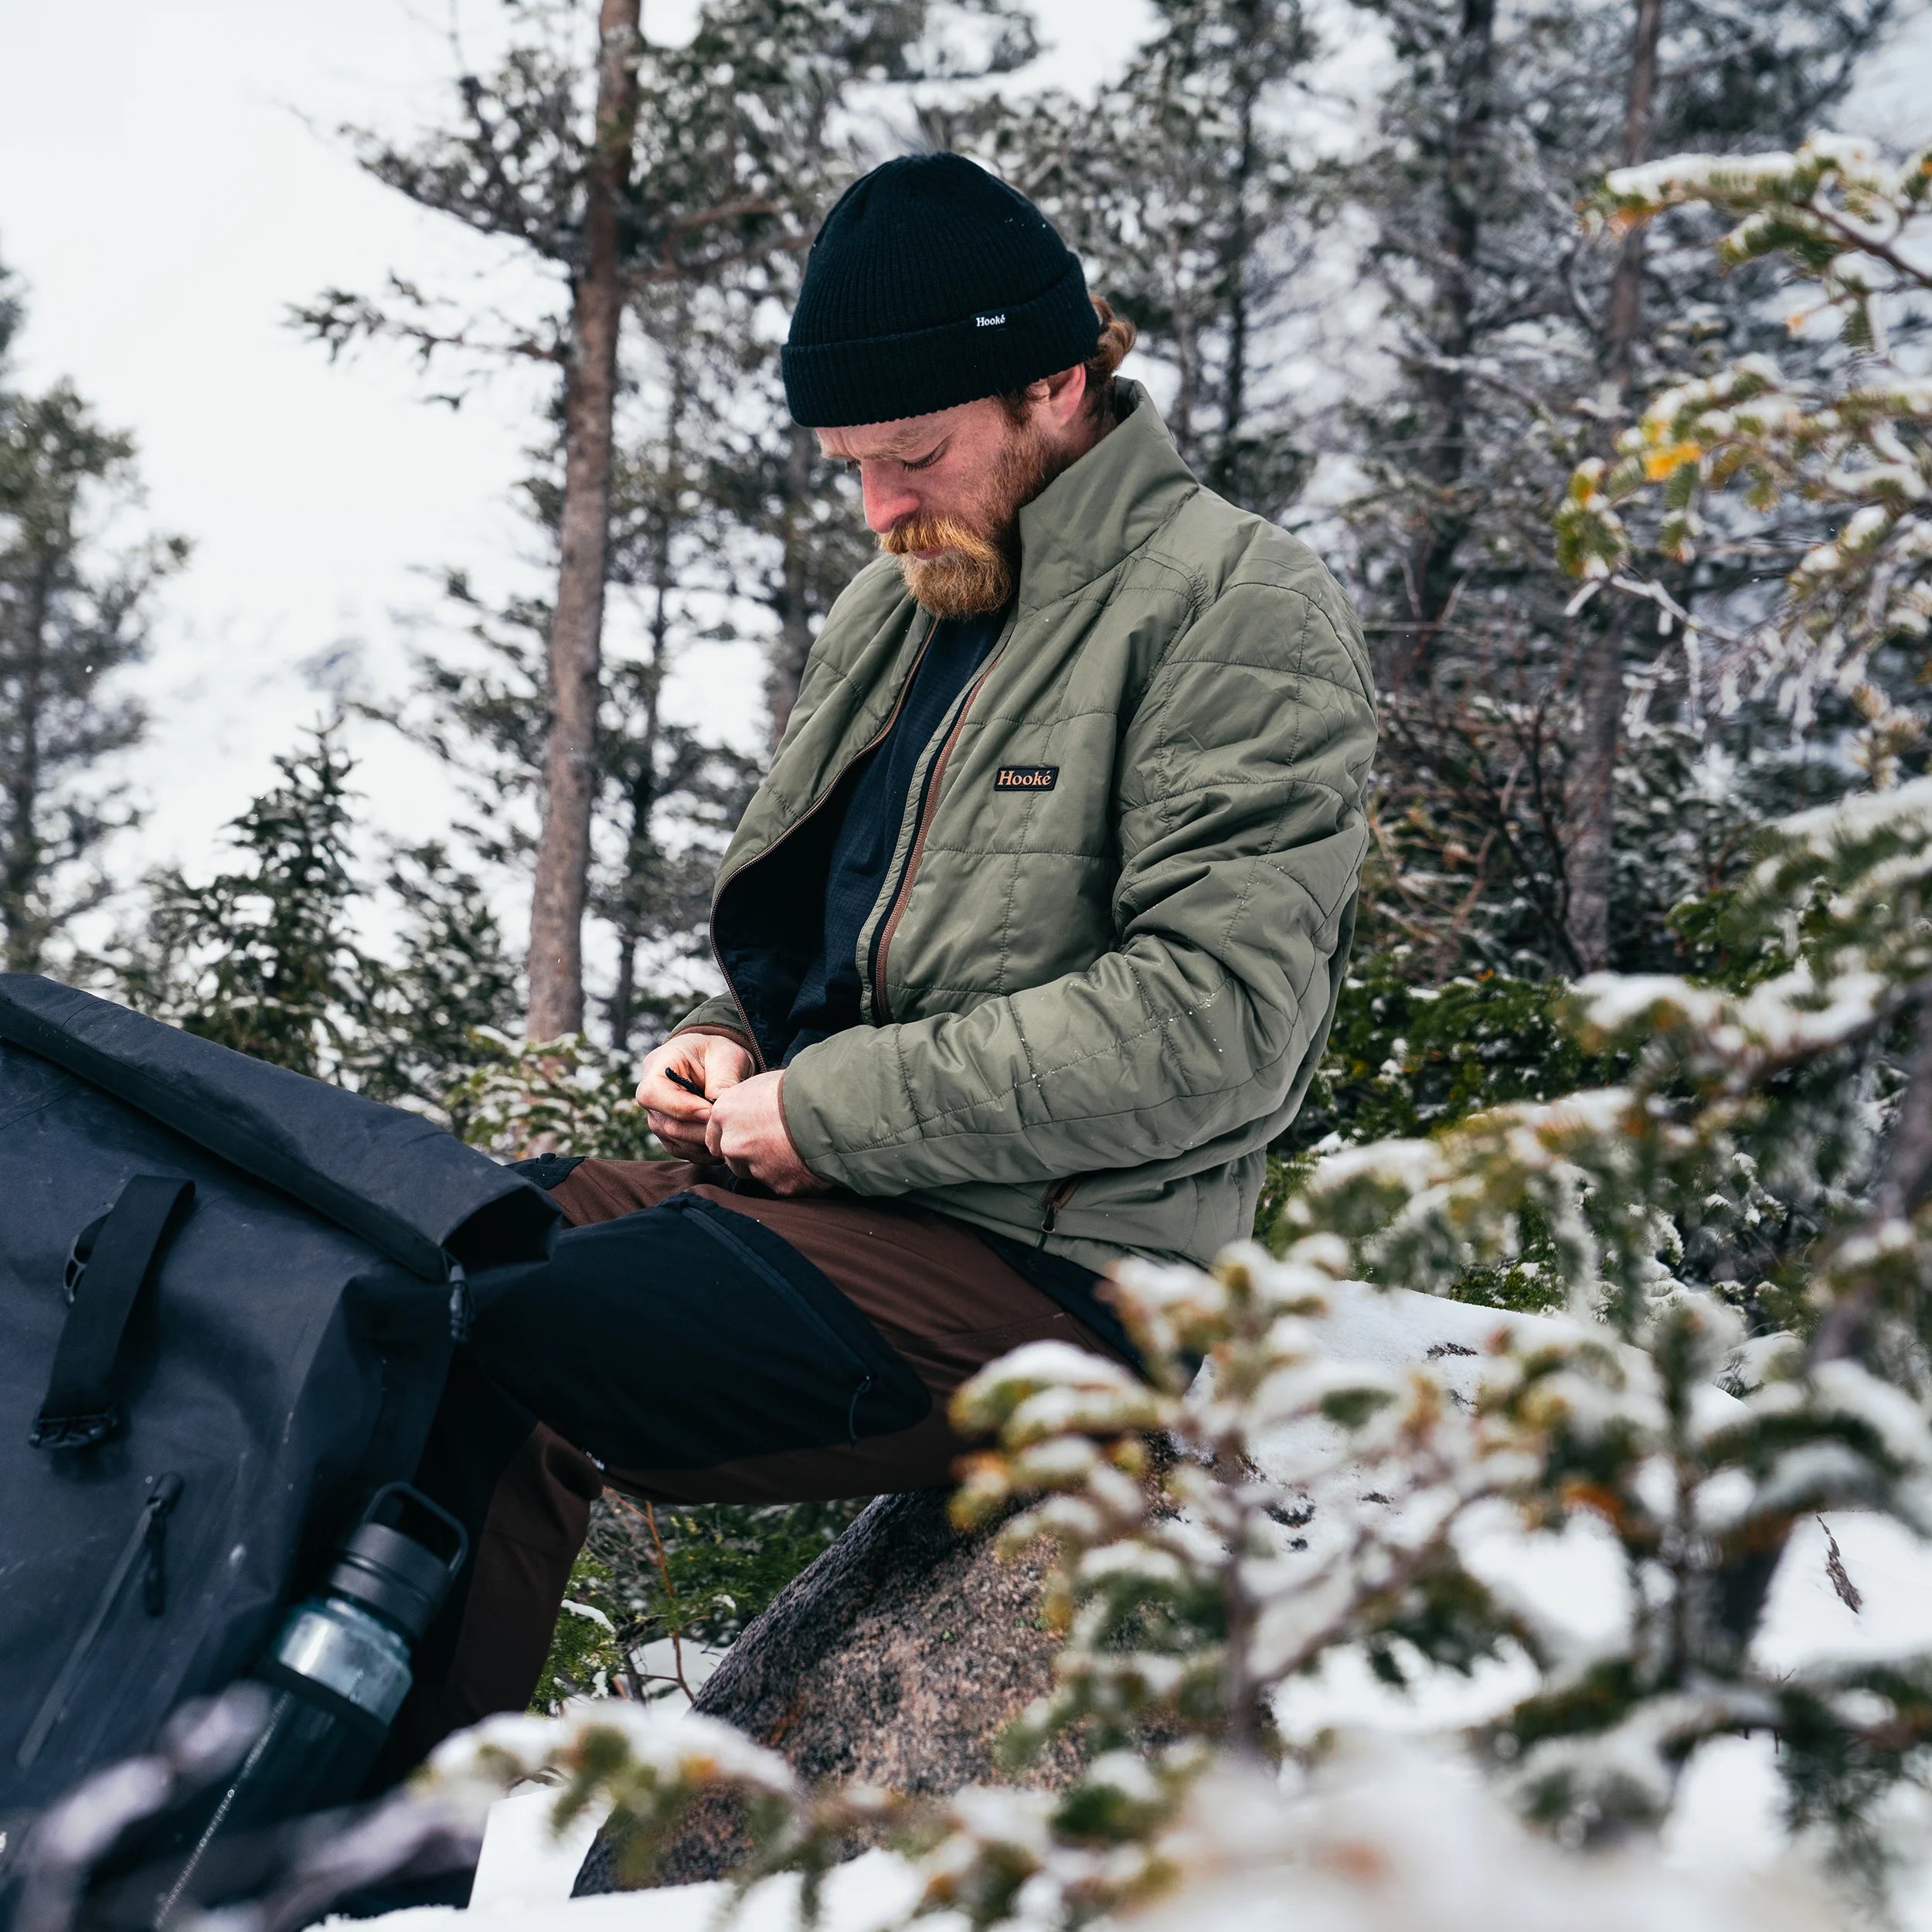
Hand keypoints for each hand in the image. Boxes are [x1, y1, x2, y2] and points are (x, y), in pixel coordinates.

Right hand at [636, 1032, 754, 1159]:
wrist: (716, 1064)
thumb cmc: (718, 1054)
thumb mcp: (725, 1057)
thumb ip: (721, 1081)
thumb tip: (717, 1111)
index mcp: (657, 1068)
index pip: (654, 1094)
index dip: (682, 1107)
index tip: (710, 1110)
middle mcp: (651, 1098)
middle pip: (669, 1125)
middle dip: (703, 1129)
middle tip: (729, 1124)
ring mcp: (658, 1120)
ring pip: (678, 1143)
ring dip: (707, 1142)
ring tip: (730, 1130)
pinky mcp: (670, 1137)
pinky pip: (685, 1152)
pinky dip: (706, 1151)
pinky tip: (723, 1138)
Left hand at [706, 1070, 826, 1195]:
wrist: (828, 1107)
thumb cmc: (800, 1087)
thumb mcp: (764, 1085)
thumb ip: (749, 1106)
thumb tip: (753, 1110)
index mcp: (724, 1113)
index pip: (713, 1136)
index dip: (732, 1136)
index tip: (748, 1134)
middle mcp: (732, 1143)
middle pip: (733, 1159)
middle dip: (750, 1156)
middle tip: (776, 1143)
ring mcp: (754, 1167)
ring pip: (756, 1174)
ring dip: (771, 1168)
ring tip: (797, 1150)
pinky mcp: (778, 1185)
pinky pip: (785, 1184)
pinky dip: (796, 1177)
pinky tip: (811, 1160)